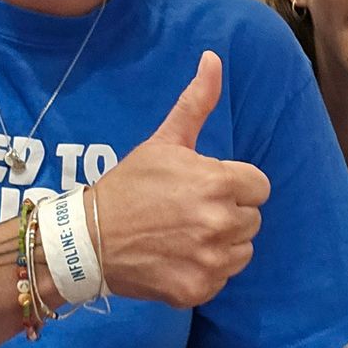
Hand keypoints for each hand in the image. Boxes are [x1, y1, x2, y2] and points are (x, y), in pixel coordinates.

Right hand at [91, 51, 271, 308]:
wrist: (88, 240)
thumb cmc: (129, 185)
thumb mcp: (164, 141)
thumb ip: (197, 102)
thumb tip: (213, 57)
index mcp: (220, 182)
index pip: (259, 187)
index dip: (234, 185)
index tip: (203, 188)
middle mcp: (220, 222)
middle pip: (252, 219)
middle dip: (227, 214)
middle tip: (188, 212)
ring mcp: (210, 260)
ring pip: (242, 251)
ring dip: (221, 245)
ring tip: (184, 235)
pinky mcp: (198, 289)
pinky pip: (222, 278)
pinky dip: (204, 271)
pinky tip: (176, 259)